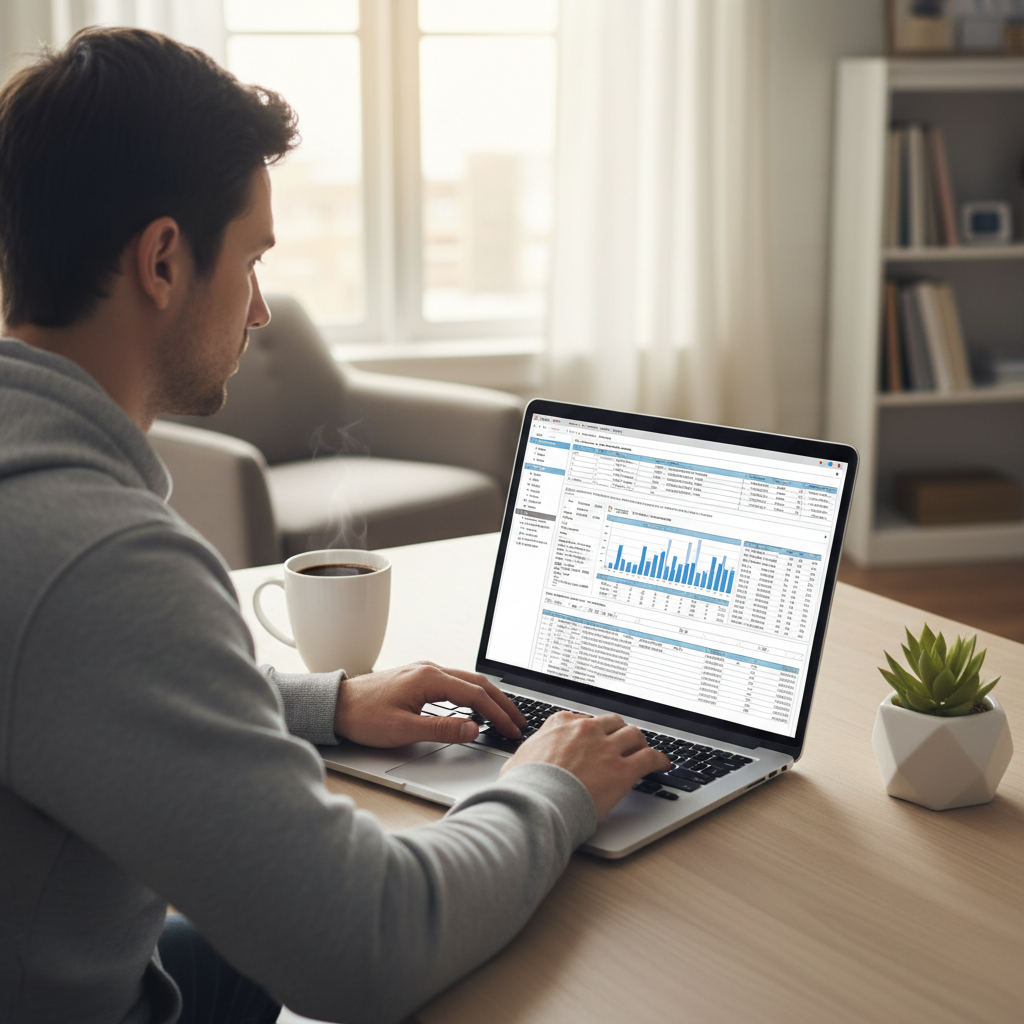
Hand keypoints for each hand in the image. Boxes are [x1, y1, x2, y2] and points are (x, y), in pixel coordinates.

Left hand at [333, 661, 527, 747]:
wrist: (336, 705)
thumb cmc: (364, 716)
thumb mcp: (404, 729)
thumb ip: (442, 729)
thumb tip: (473, 729)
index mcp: (429, 678)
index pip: (475, 695)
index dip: (497, 713)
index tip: (511, 728)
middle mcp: (430, 669)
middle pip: (477, 683)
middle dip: (501, 702)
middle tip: (517, 721)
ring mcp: (424, 671)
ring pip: (467, 681)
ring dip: (488, 697)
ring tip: (503, 714)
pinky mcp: (418, 677)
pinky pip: (454, 682)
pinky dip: (472, 694)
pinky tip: (474, 706)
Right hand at [500, 711, 670, 818]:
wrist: (537, 803)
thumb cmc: (524, 786)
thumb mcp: (518, 761)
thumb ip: (528, 755)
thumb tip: (522, 763)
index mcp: (562, 723)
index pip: (585, 719)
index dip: (593, 731)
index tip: (596, 738)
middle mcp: (586, 729)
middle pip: (612, 722)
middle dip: (619, 732)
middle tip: (622, 743)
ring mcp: (606, 748)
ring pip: (633, 735)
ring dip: (639, 742)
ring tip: (643, 751)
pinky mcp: (623, 769)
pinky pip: (649, 758)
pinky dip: (659, 760)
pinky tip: (662, 765)